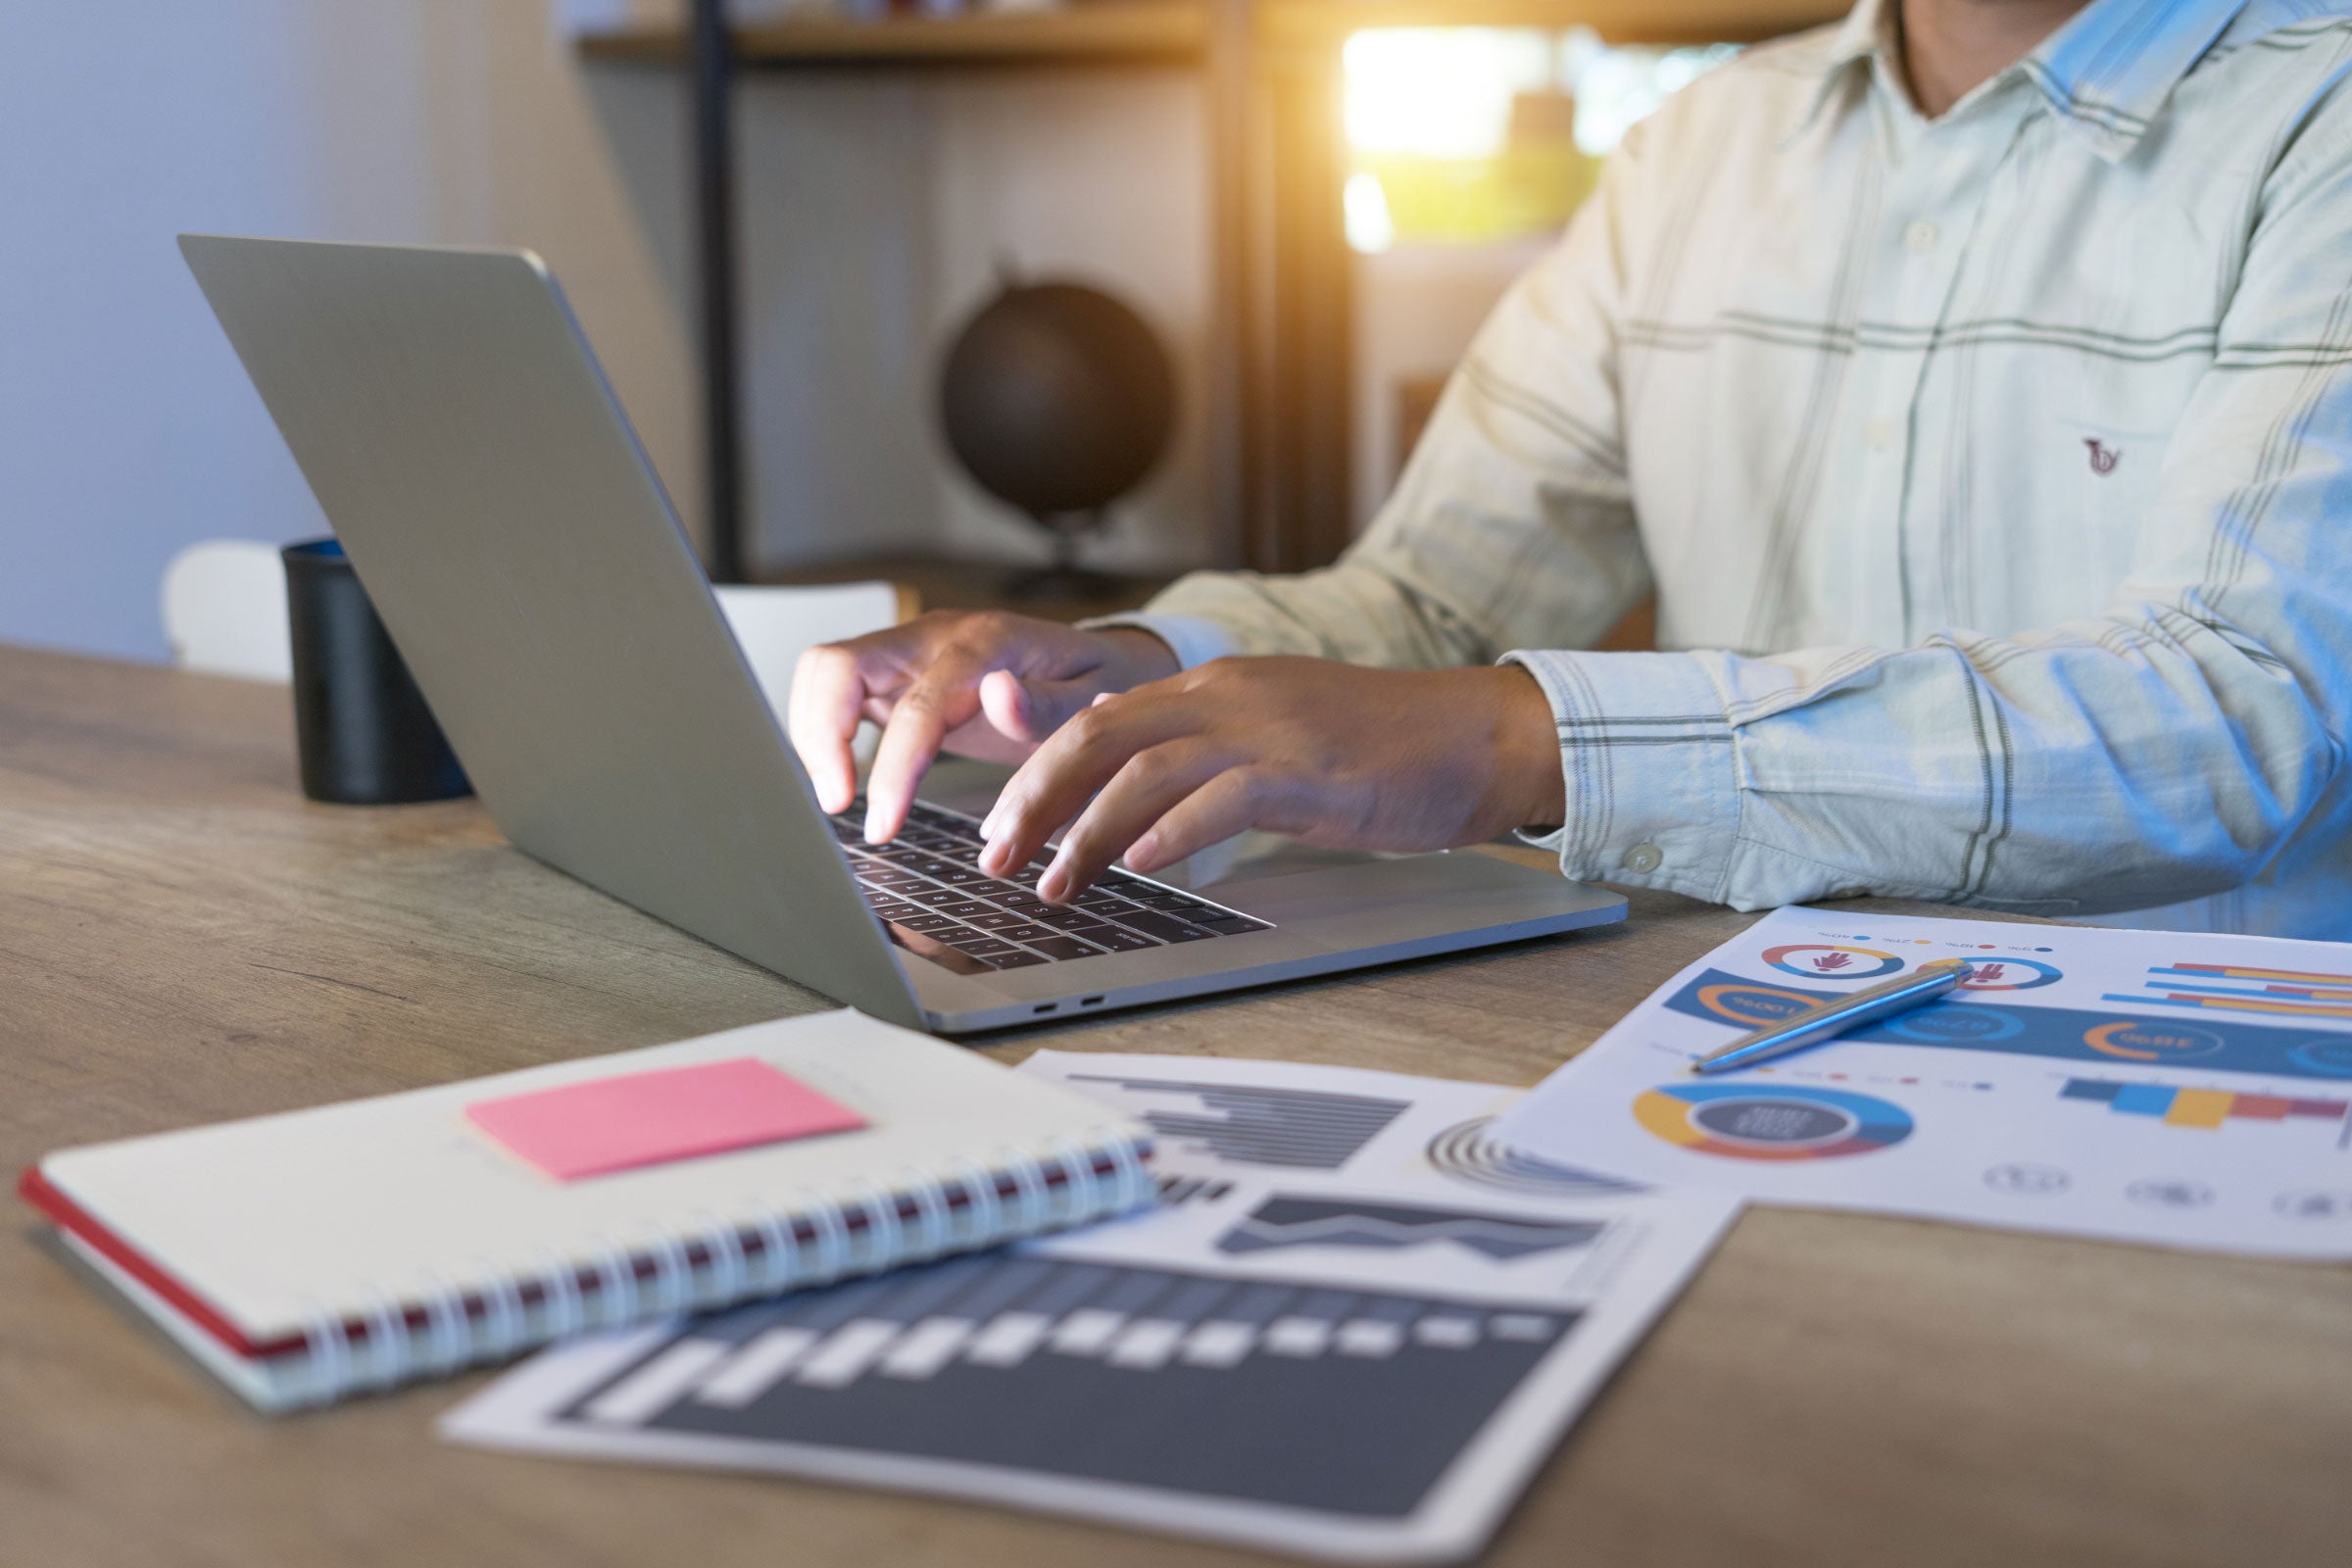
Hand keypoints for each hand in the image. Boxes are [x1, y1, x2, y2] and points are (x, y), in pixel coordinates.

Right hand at [788, 610, 1178, 842]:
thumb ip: (1049, 705)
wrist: (1104, 663)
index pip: (916, 704)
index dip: (890, 768)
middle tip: (834, 805)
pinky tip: (838, 776)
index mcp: (986, 645)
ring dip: (813, 733)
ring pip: (826, 672)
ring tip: (835, 796)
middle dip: (819, 737)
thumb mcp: (1098, 698)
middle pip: (839, 665)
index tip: (881, 825)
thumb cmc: (1102, 684)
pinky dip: (823, 729)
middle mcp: (936, 637)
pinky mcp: (897, 671)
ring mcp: (911, 649)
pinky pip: (836, 688)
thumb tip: (998, 696)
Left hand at [975, 657, 1566, 901]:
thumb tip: (1135, 790)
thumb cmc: (1383, 749)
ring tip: (1055, 884)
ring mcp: (1268, 730)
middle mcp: (1229, 696)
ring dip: (1087, 832)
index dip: (1036, 770)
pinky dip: (1171, 835)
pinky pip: (1221, 798)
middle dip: (1034, 798)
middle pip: (1099, 736)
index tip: (1000, 823)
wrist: (1478, 737)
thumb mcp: (1275, 737)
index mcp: (1216, 686)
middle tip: (996, 856)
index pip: (1099, 718)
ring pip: (1145, 771)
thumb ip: (1204, 755)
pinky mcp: (1309, 772)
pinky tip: (1142, 869)